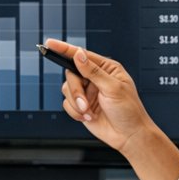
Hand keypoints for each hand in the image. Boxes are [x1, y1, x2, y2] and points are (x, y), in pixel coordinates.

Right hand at [45, 39, 155, 153]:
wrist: (128, 136)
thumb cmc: (129, 111)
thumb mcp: (113, 88)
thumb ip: (93, 71)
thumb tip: (79, 55)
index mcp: (106, 68)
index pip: (82, 55)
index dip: (64, 49)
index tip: (50, 43)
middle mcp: (95, 78)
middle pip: (71, 74)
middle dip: (76, 91)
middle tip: (84, 103)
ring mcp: (87, 92)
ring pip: (67, 89)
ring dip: (76, 103)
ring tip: (89, 112)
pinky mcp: (81, 105)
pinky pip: (66, 104)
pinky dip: (75, 112)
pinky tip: (88, 117)